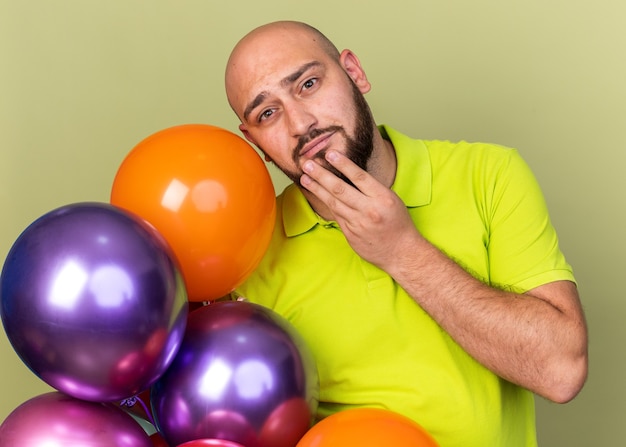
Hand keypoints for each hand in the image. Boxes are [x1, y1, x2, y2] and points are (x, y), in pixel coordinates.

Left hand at [300, 150, 419, 269]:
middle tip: (308, 164)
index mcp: (383, 198)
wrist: (400, 252)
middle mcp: (369, 210)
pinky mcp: (350, 234)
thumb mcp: (391, 199)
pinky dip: (325, 203)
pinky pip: (335, 215)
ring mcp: (358, 223)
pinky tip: (316, 194)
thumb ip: (371, 189)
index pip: (359, 177)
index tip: (329, 153)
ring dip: (317, 189)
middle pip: (340, 189)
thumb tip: (349, 174)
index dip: (343, 164)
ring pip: (333, 202)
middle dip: (321, 175)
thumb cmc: (397, 222)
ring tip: (305, 178)